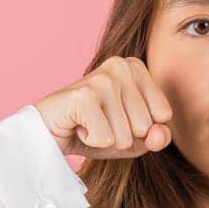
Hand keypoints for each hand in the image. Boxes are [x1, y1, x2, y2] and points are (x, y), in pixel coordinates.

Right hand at [34, 56, 174, 158]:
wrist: (45, 132)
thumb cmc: (92, 131)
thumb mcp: (132, 138)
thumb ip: (156, 137)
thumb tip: (159, 135)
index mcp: (136, 67)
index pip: (163, 116)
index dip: (139, 129)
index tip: (113, 118)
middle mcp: (120, 65)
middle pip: (145, 126)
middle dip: (121, 136)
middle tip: (97, 122)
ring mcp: (102, 78)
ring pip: (125, 135)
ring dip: (104, 139)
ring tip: (86, 123)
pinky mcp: (84, 95)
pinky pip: (106, 139)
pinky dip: (90, 141)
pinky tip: (77, 126)